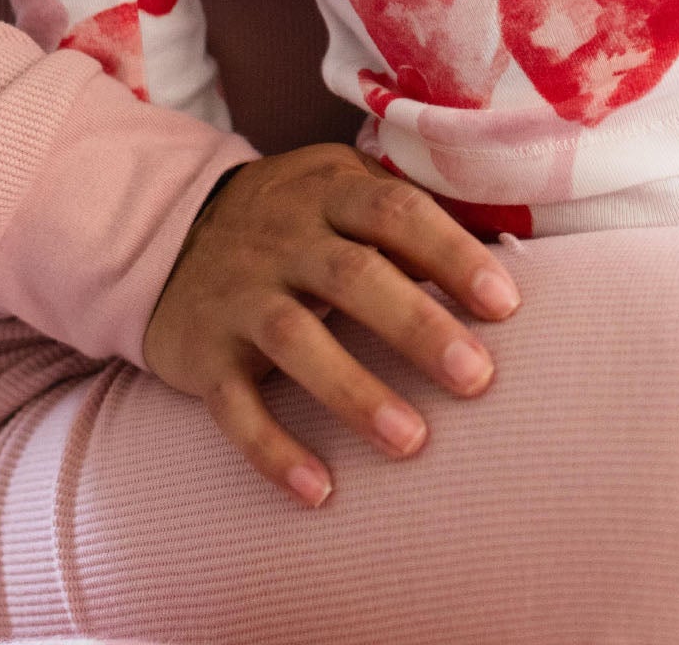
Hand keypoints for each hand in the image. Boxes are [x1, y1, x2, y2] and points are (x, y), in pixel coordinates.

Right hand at [141, 144, 521, 507]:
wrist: (170, 232)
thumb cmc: (296, 219)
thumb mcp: (342, 187)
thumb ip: (409, 217)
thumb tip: (508, 255)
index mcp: (328, 192)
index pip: (394, 210)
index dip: (451, 253)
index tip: (505, 303)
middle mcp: (282, 239)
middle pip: (351, 275)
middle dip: (416, 326)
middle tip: (477, 377)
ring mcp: (239, 295)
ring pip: (294, 339)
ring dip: (353, 392)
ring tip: (412, 442)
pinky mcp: (203, 353)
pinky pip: (233, 406)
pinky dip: (271, 450)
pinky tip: (318, 490)